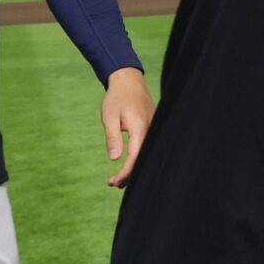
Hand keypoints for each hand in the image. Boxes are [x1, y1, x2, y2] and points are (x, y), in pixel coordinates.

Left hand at [101, 68, 154, 186]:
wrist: (129, 80)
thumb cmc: (117, 98)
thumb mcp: (109, 117)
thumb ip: (112, 138)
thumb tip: (114, 159)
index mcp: (139, 128)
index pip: (135, 158)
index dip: (125, 173)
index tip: (112, 182)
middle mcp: (150, 130)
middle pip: (143, 159)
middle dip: (129, 175)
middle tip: (112, 184)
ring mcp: (153, 128)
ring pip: (146, 154)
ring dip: (133, 168)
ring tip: (117, 178)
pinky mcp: (152, 127)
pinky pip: (147, 146)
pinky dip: (139, 158)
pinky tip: (129, 163)